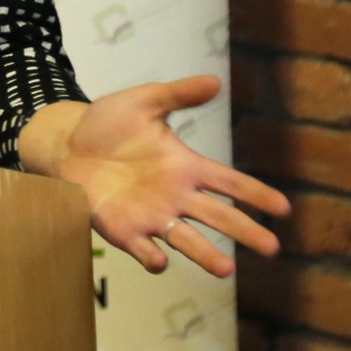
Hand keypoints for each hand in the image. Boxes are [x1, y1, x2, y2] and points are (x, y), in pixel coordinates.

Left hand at [23, 75, 288, 277]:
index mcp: (186, 166)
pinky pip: (143, 248)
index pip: (229, 183)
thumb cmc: (109, 124)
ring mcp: (152, 216)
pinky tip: (160, 260)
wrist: (67, 144)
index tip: (283, 208)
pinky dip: (152, 257)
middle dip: (245, 232)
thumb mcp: (144, 102)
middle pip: (218, 217)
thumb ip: (178, 95)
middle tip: (272, 248)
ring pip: (187, 241)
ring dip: (206, 255)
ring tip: (225, 269)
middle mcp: (176, 196)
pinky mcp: (125, 230)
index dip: (256, 194)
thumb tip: (215, 81)